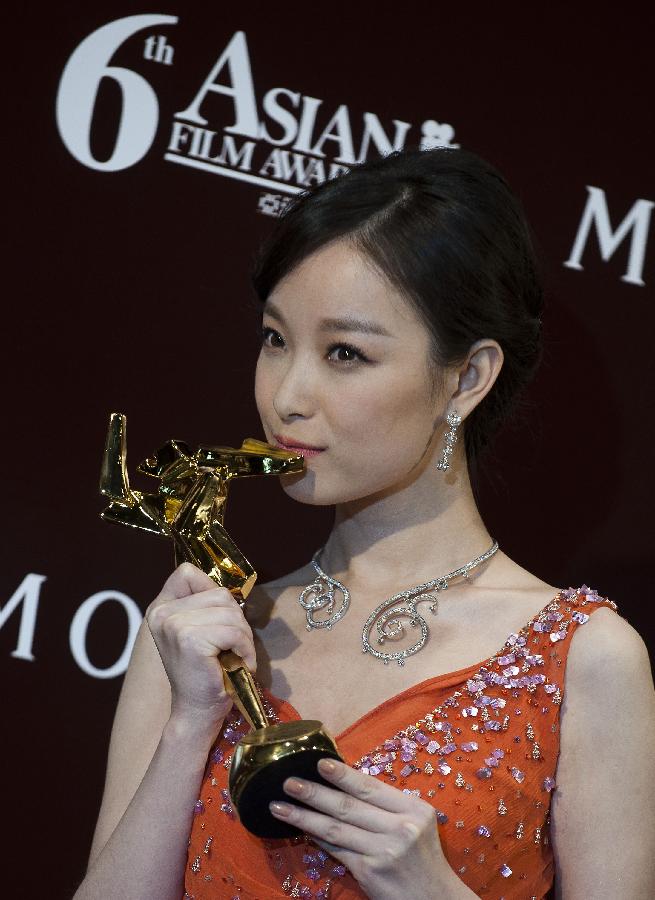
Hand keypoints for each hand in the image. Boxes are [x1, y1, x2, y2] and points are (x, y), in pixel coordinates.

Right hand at [146, 563, 256, 730]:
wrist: (197, 711)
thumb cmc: (206, 671)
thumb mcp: (200, 630)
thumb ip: (204, 604)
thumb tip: (231, 584)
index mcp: (160, 608)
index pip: (188, 572)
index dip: (212, 589)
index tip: (219, 619)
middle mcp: (162, 613)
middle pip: (220, 594)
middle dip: (236, 620)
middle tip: (234, 647)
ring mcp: (174, 625)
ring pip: (231, 612)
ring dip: (244, 637)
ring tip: (236, 657)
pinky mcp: (190, 640)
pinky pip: (235, 632)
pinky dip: (246, 649)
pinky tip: (240, 665)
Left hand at [270, 758, 449, 899]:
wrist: (436, 899)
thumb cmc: (422, 858)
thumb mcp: (416, 824)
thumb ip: (387, 807)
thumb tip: (343, 785)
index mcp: (413, 809)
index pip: (371, 787)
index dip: (343, 775)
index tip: (320, 763)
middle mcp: (400, 828)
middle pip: (349, 806)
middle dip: (315, 792)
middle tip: (289, 781)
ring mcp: (384, 851)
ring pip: (336, 829)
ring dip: (305, 816)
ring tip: (280, 806)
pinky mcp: (371, 872)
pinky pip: (338, 850)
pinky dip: (318, 838)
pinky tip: (301, 829)